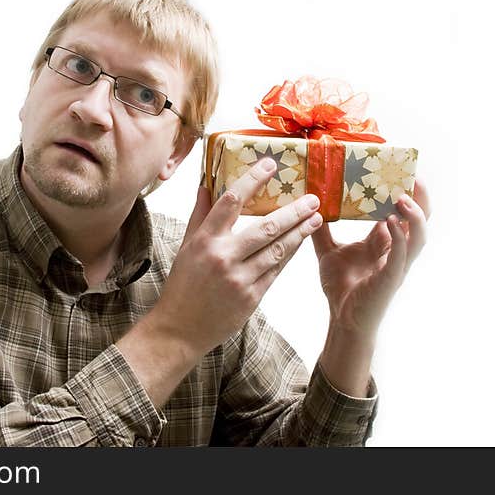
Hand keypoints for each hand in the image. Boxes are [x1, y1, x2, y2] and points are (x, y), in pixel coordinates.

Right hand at [150, 158, 325, 357]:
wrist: (179, 329)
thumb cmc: (182, 286)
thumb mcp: (185, 247)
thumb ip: (200, 216)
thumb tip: (206, 186)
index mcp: (205, 240)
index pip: (231, 200)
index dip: (252, 180)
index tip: (270, 165)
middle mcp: (223, 257)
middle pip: (266, 227)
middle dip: (293, 211)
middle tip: (312, 198)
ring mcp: (239, 278)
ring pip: (277, 249)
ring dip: (299, 232)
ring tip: (315, 218)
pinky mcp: (251, 297)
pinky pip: (276, 270)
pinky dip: (290, 255)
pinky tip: (301, 242)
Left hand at [311, 177, 430, 338]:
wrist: (342, 320)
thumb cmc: (340, 287)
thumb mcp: (327, 251)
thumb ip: (320, 230)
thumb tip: (307, 205)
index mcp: (383, 242)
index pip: (398, 212)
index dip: (401, 191)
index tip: (396, 169)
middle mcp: (395, 251)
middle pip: (418, 220)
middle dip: (420, 197)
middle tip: (413, 175)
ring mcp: (397, 265)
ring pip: (419, 236)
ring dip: (415, 216)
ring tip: (404, 196)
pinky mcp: (392, 279)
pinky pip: (402, 256)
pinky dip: (401, 238)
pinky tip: (390, 222)